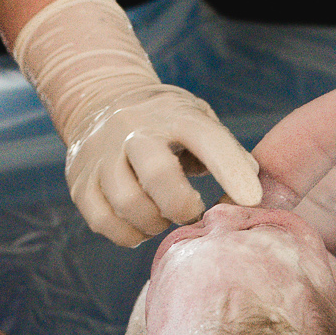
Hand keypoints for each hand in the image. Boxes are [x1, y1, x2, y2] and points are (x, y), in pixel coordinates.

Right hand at [14, 0, 264, 246]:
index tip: (252, 200)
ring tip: (164, 216)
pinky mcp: (80, 181)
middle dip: (182, 206)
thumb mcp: (200, 122)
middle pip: (158, 175)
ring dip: (154, 223)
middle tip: (192, 212)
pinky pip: (103, 221)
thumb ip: (228, 154)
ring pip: (128, 203)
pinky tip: (141, 225)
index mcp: (174, 114)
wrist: (101, 101)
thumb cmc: (169, 124)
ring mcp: (102, 155)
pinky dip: (128, 233)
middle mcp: (134, 130)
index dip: (230, 171)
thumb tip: (255, 196)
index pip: (206, 139)